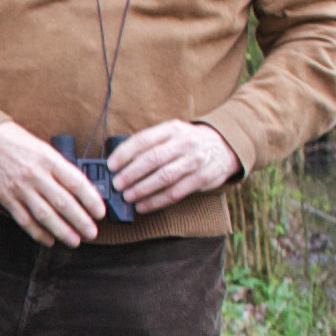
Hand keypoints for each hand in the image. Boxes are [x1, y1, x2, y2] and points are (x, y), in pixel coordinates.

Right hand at [0, 121, 117, 246]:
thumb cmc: (16, 142)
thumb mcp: (44, 148)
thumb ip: (60, 168)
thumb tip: (81, 190)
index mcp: (49, 159)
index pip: (76, 182)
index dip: (91, 200)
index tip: (101, 213)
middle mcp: (35, 175)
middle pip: (63, 203)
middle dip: (81, 221)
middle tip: (92, 233)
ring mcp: (20, 188)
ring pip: (45, 215)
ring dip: (62, 231)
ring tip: (75, 241)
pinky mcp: (6, 198)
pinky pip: (24, 220)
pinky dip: (37, 233)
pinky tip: (49, 240)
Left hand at [100, 118, 237, 215]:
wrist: (224, 146)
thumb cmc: (188, 142)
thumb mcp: (172, 133)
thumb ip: (151, 144)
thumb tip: (120, 162)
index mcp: (172, 129)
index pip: (144, 140)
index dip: (125, 153)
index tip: (111, 166)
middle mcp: (184, 143)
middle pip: (153, 159)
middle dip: (131, 174)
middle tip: (117, 185)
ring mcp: (194, 161)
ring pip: (164, 177)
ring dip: (142, 189)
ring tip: (128, 197)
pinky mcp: (202, 178)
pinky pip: (176, 193)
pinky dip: (157, 201)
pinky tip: (144, 206)